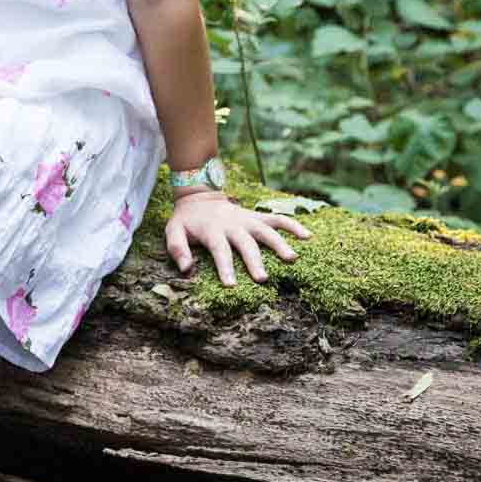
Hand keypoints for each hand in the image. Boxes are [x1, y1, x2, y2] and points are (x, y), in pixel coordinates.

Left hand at [165, 190, 311, 287]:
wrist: (199, 196)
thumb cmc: (186, 220)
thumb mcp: (173, 231)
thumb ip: (177, 249)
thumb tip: (186, 270)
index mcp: (212, 230)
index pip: (220, 251)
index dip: (225, 267)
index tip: (231, 285)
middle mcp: (233, 225)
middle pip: (246, 243)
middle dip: (254, 260)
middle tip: (262, 279)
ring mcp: (247, 220)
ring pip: (266, 230)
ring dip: (279, 243)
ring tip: (292, 258)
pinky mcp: (257, 217)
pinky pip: (277, 219)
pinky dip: (292, 225)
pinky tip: (307, 236)